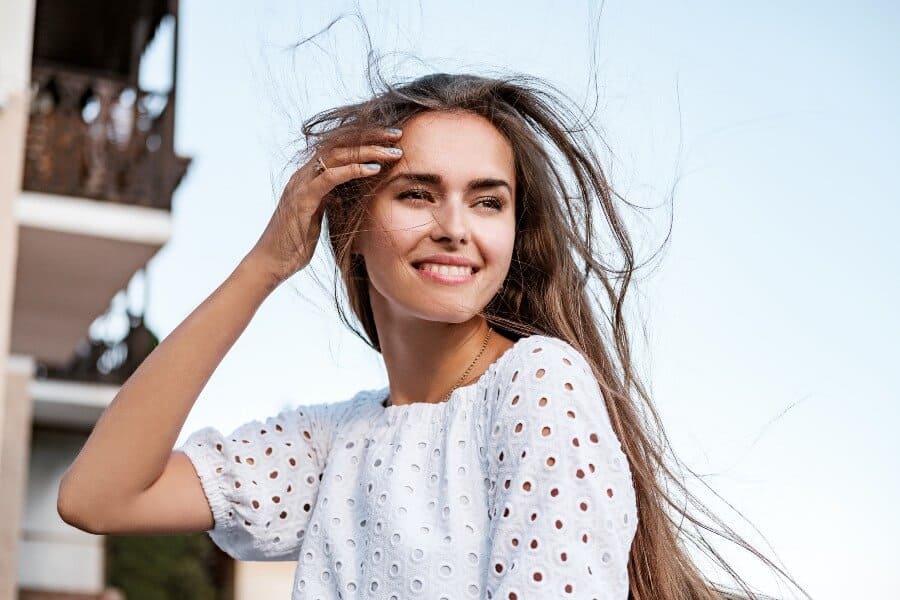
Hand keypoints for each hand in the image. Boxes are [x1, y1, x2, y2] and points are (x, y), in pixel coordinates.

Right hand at [248, 128, 402, 285]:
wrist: (271, 262)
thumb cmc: (295, 243)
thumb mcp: (319, 216)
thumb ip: (330, 199)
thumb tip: (349, 193)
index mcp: (309, 176)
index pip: (339, 147)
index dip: (365, 139)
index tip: (392, 139)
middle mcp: (304, 174)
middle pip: (339, 143)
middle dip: (371, 137)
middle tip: (398, 134)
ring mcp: (301, 184)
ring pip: (337, 155)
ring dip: (368, 151)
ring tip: (393, 151)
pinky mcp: (302, 199)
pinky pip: (329, 177)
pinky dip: (353, 170)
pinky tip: (374, 169)